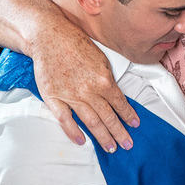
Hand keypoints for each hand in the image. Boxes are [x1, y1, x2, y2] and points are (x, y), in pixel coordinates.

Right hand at [29, 21, 139, 151]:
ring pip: (91, 122)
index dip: (129, 116)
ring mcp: (71, 96)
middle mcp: (89, 91)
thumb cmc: (76, 43)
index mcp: (103, 80)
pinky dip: (74, 132)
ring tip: (111, 148)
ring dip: (102, 137)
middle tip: (128, 145)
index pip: (120, 104)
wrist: (49, 36)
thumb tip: (116, 95)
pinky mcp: (54, 97)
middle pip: (108, 117)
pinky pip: (65, 120)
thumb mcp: (101, 58)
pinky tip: (82, 141)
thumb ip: (107, 79)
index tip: (135, 125)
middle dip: (120, 133)